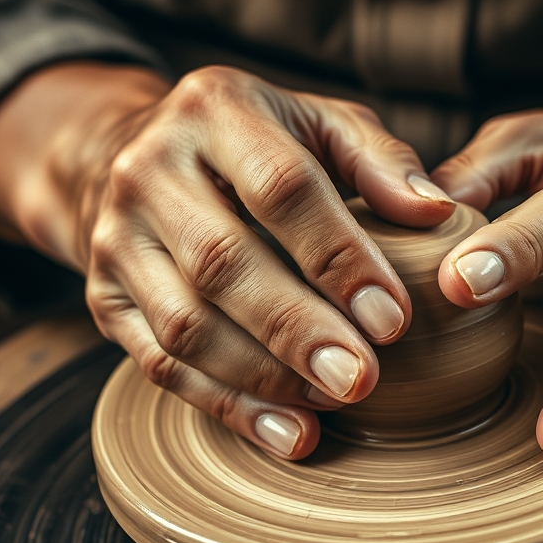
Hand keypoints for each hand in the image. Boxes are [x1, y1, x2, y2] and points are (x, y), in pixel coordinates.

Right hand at [0, 64, 457, 458]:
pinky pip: (162, 366)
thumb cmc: (254, 146)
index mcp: (211, 110)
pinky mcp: (105, 300)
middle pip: (222, 262)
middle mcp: (148, 171)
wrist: (129, 159)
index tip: (393, 318)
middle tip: (361, 379)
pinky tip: (289, 432)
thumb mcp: (316, 124)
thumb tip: (437, 211)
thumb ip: (378, 160)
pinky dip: (229, 407)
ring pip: (185, 326)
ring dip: (264, 377)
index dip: (338, 257)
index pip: (280, 187)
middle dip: (297, 330)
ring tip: (333, 402)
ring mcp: (115, 240)